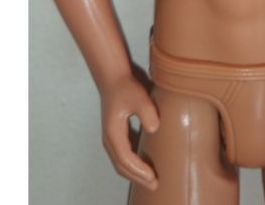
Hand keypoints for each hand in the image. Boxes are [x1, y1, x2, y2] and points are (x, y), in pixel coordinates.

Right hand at [100, 74, 159, 190]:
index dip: (139, 170)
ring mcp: (111, 139)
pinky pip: (122, 157)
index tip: (153, 176)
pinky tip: (143, 168)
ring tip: (150, 180)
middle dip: (137, 177)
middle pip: (122, 166)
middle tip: (155, 185)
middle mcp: (109, 140)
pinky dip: (131, 166)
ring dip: (134, 174)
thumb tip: (154, 129)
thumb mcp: (139, 97)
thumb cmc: (125, 88)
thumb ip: (147, 112)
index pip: (126, 159)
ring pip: (120, 164)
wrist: (113, 79)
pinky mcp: (115, 136)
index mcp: (113, 133)